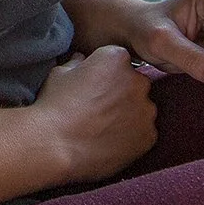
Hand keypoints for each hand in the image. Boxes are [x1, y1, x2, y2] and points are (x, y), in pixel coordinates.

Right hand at [32, 45, 157, 183]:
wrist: (55, 146)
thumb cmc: (54, 107)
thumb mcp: (59, 74)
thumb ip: (76, 63)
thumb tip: (80, 59)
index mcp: (116, 58)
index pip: (119, 60)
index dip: (105, 74)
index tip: (93, 86)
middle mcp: (137, 81)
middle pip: (134, 83)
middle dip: (121, 92)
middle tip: (98, 108)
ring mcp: (146, 110)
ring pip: (141, 109)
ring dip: (128, 114)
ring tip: (102, 127)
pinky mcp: (148, 136)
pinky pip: (144, 133)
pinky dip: (131, 137)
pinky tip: (109, 141)